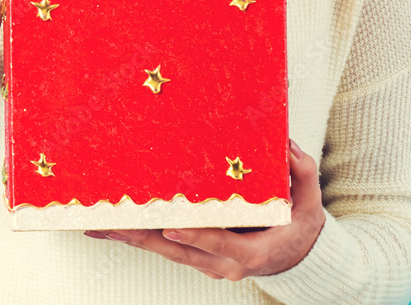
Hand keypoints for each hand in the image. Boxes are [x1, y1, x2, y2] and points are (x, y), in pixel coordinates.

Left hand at [84, 140, 325, 280]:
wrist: (296, 257)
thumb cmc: (300, 228)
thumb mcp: (309, 203)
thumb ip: (301, 174)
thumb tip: (287, 147)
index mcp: (251, 252)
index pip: (220, 244)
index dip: (196, 235)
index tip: (172, 225)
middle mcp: (224, 263)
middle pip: (178, 250)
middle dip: (144, 236)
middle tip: (113, 222)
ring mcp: (208, 262)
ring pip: (165, 250)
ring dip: (133, 236)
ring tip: (101, 222)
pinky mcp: (198, 256)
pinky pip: (166, 247)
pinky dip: (142, 236)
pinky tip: (118, 225)